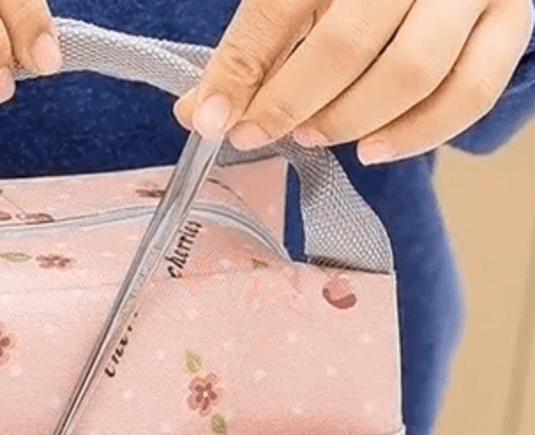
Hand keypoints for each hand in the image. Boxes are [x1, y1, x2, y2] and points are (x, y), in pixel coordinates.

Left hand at [175, 0, 533, 162]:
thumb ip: (253, 48)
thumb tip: (200, 113)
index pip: (279, 8)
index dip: (239, 72)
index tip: (210, 121)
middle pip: (345, 45)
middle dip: (289, 103)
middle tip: (258, 133)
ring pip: (411, 72)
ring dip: (349, 121)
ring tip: (311, 136)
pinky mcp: (509, 20)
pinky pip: (471, 92)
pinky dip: (419, 134)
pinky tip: (373, 151)